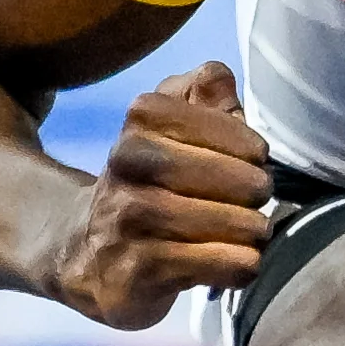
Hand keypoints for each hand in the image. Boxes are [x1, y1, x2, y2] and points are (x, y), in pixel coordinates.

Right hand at [38, 62, 272, 328]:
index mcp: (141, 121)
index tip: (253, 161)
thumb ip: (203, 95)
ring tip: (251, 232)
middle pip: (234, 176)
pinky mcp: (136, 271)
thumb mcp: (170, 130)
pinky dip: (240, 264)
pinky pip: (216, 264)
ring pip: (228, 222)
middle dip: (257, 190)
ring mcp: (128, 220)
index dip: (250, 147)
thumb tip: (218, 74)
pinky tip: (240, 263)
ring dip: (252, 230)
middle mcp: (128, 164)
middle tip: (256, 201)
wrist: (87, 252)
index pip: (225, 127)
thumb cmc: (152, 185)